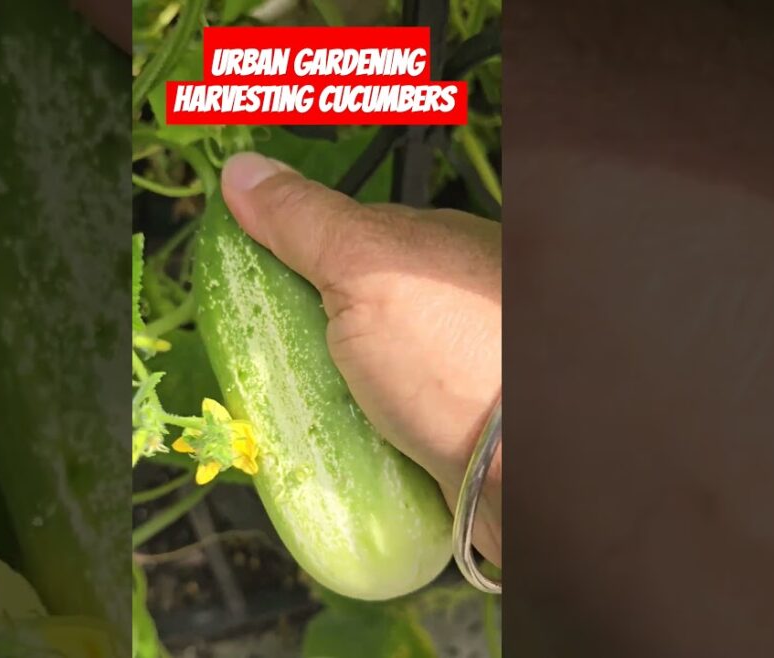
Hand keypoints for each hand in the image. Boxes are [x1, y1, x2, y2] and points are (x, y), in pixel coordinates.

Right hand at [220, 152, 503, 567]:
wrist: (529, 465)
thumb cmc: (459, 352)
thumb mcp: (367, 267)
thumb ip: (306, 220)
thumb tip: (243, 170)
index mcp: (437, 250)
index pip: (347, 244)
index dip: (295, 264)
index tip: (251, 293)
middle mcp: (451, 306)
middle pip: (353, 315)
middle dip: (310, 341)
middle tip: (275, 367)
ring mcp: (455, 372)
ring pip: (369, 377)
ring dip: (334, 398)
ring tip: (304, 419)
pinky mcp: (454, 433)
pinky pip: (388, 430)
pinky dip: (361, 440)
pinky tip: (344, 449)